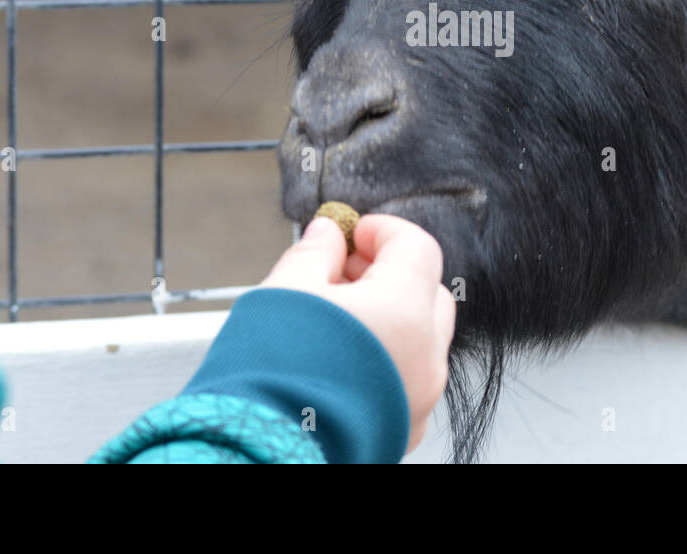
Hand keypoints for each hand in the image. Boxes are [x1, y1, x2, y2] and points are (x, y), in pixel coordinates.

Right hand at [261, 214, 455, 451]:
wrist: (259, 455)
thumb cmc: (271, 377)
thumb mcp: (285, 292)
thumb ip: (314, 254)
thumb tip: (328, 234)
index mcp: (404, 312)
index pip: (417, 247)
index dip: (382, 231)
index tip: (351, 233)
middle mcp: (426, 357)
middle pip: (427, 291)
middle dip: (388, 272)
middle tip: (340, 271)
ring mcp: (420, 398)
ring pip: (421, 339)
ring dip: (389, 317)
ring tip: (334, 319)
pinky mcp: (404, 429)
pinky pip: (407, 379)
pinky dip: (385, 360)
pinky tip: (340, 361)